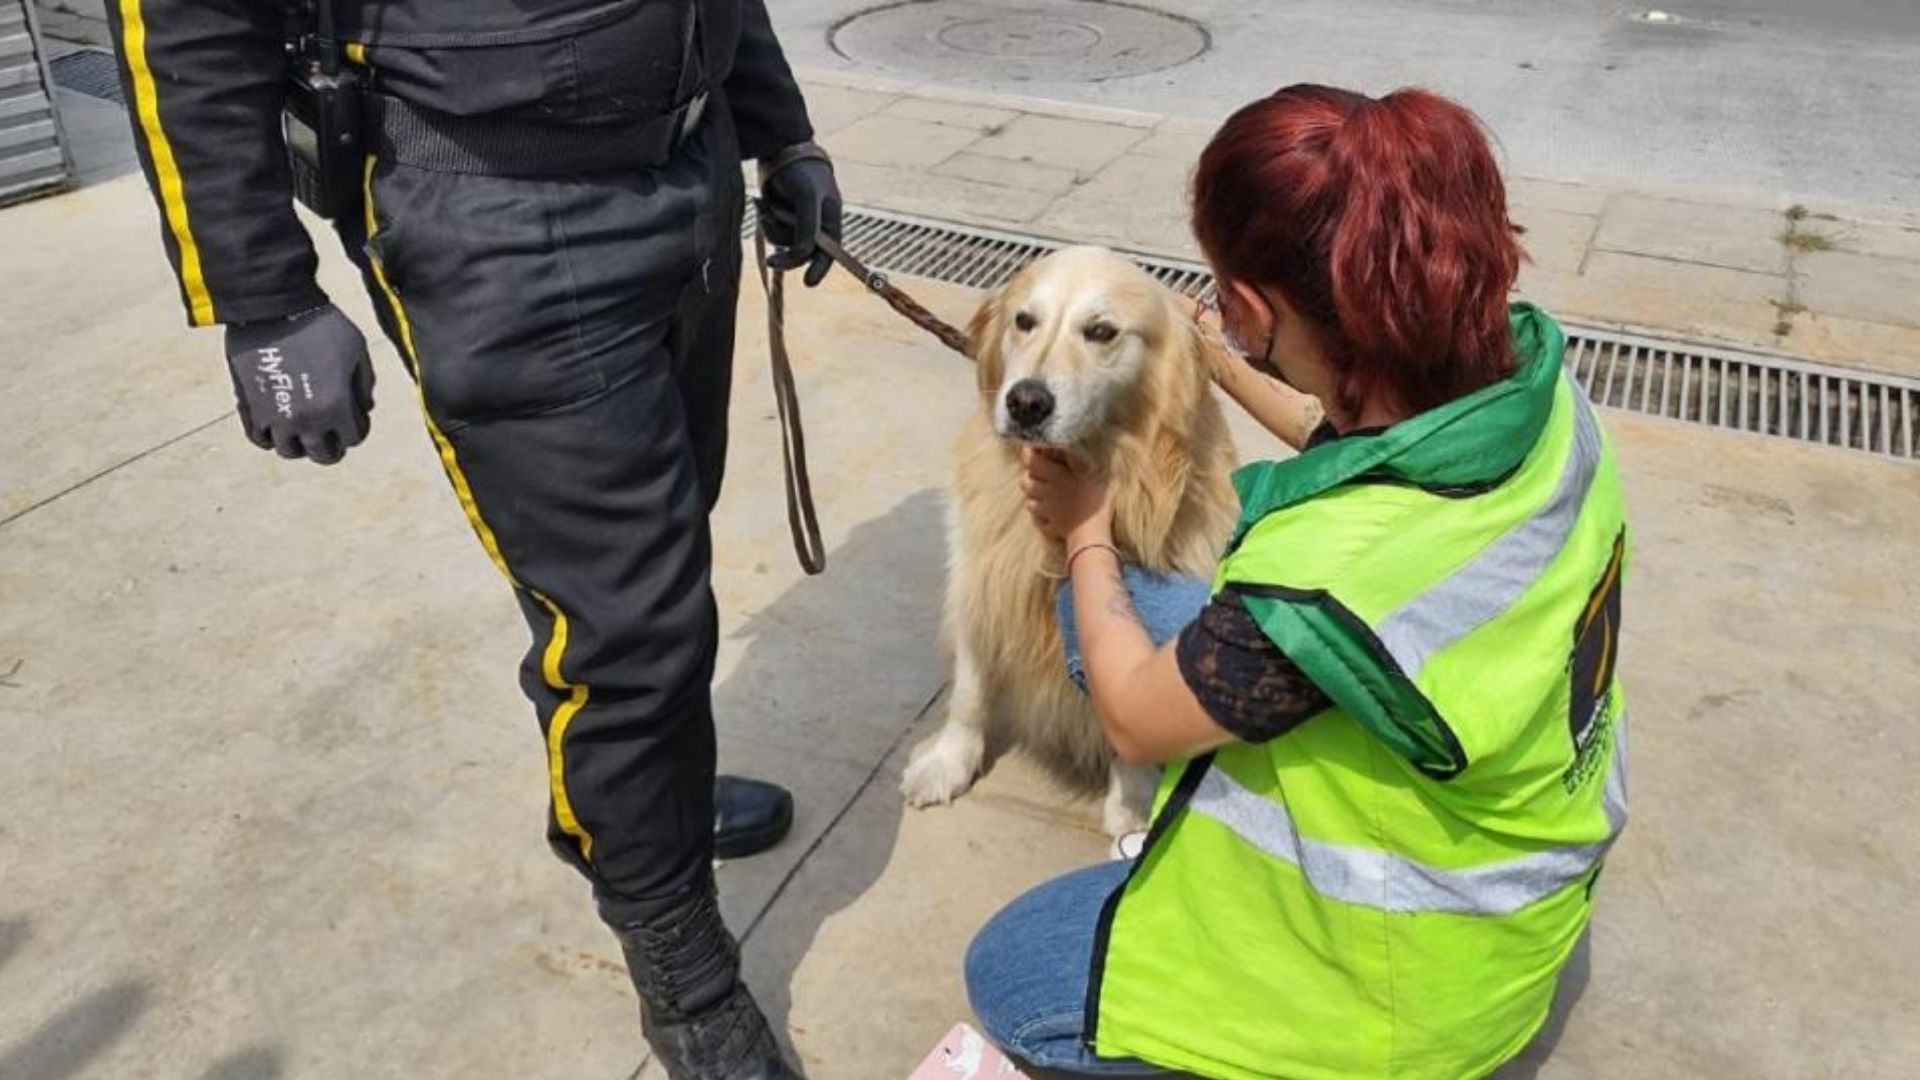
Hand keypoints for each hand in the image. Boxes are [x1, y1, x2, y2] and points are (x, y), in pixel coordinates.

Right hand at [223, 303, 374, 464]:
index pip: (353, 439)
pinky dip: (270, 437)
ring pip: (290, 451)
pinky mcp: (250, 408)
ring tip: (303, 428)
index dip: (356, 428)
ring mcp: (276, 417)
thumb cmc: (320, 324)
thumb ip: (364, 383)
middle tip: (331, 434)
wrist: (272, 306)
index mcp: (336, 407)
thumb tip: (364, 408)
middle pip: (323, 455)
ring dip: (300, 443)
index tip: (353, 417)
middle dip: (332, 446)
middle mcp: (307, 420)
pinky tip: (278, 425)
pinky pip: (259, 438)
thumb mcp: (357, 349)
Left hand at [759, 155, 842, 286]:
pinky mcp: (780, 215)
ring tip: (766, 208)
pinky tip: (762, 204)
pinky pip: (773, 230)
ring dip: (773, 231)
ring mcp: (797, 219)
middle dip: (788, 253)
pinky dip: (767, 221)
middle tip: (772, 260)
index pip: (829, 250)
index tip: (809, 283)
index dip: (821, 268)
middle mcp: (816, 222)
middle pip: (804, 252)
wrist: (777, 146)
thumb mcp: (806, 197)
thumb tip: (804, 254)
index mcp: (830, 217)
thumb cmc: (799, 170)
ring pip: (785, 241)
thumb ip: (807, 227)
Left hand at [1020, 447, 1111, 544]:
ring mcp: (1048, 512)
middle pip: (1025, 482)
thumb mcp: (1089, 473)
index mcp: (1055, 476)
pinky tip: (1051, 517)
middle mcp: (1046, 493)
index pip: (1031, 461)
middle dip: (1028, 476)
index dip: (1028, 454)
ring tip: (1044, 495)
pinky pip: (1041, 523)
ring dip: (1034, 498)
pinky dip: (1043, 519)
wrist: (1091, 534)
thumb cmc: (1093, 500)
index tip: (1031, 449)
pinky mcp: (1053, 528)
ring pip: (1030, 503)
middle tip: (1037, 473)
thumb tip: (1062, 444)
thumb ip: (1074, 458)